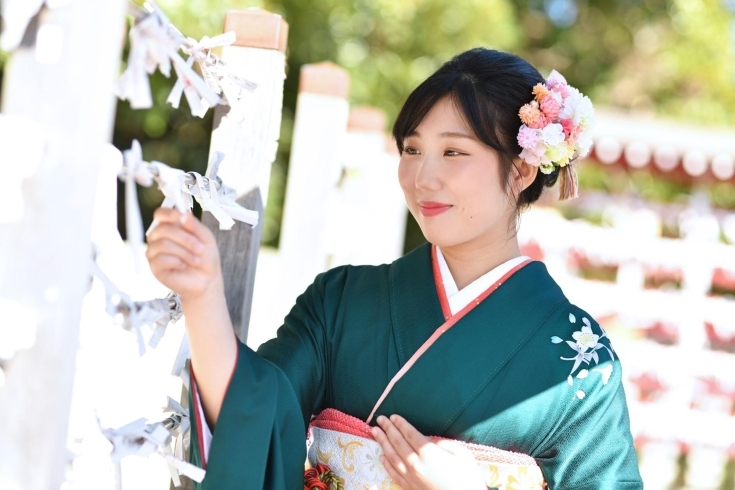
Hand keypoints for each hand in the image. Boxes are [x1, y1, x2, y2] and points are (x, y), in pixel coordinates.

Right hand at [145, 208, 221, 301]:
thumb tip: (184, 213)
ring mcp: (155, 252)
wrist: (207, 280)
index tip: (179, 216)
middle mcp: (159, 238)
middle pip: (162, 229)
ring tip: (195, 259)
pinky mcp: (154, 267)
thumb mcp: (205, 237)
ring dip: (184, 252)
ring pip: (163, 244)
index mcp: (171, 227)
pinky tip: (184, 266)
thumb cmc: (205, 257)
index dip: (167, 213)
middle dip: (184, 238)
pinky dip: (177, 262)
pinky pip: (161, 259)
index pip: (160, 215)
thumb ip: (194, 225)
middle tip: (199, 248)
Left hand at [371, 415, 486, 489]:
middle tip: (379, 418)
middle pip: (398, 443)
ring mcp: (411, 477)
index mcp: (429, 453)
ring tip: (374, 432)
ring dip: (382, 443)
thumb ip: (443, 444)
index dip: (400, 424)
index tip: (393, 416)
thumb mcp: (462, 455)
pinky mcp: (409, 488)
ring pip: (392, 456)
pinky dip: (386, 464)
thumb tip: (429, 440)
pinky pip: (394, 474)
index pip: (410, 434)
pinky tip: (381, 457)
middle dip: (388, 429)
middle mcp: (416, 464)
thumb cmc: (468, 479)